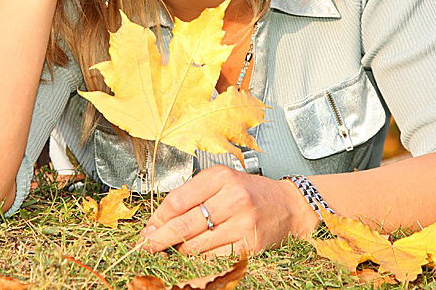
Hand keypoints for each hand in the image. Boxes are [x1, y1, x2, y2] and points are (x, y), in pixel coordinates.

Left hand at [136, 165, 317, 257]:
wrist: (289, 206)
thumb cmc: (251, 192)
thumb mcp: (221, 182)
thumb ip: (190, 196)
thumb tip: (158, 221)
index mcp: (221, 177)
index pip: (178, 200)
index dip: (158, 218)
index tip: (148, 228)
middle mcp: (233, 198)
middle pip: (184, 225)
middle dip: (160, 239)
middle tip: (146, 245)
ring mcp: (243, 224)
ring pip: (196, 246)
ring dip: (179, 250)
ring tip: (174, 247)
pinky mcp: (250, 245)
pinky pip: (213, 258)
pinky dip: (199, 258)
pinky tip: (195, 253)